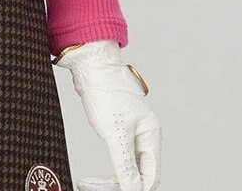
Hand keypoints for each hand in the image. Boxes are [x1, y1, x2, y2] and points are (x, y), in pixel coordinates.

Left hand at [53, 39, 161, 190]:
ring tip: (94, 183)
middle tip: (99, 187)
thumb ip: (125, 164)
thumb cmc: (105, 91)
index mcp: (150, 134)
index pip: (151, 176)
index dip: (136, 189)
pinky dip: (112, 166)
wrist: (90, 63)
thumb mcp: (114, 132)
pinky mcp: (119, 125)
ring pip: (129, 164)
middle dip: (124, 184)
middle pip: (141, 172)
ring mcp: (132, 129)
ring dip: (115, 178)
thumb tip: (132, 189)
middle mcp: (145, 133)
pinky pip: (120, 154)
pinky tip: (100, 174)